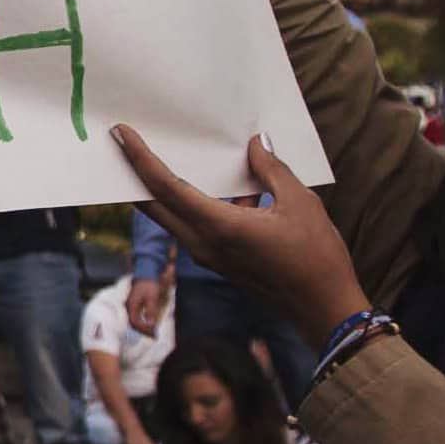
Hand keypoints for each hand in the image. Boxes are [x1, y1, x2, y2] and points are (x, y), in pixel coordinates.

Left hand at [116, 126, 368, 346]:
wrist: (323, 309)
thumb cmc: (316, 257)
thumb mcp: (300, 203)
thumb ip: (271, 170)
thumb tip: (256, 143)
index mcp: (218, 227)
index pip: (165, 187)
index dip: (140, 159)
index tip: (121, 134)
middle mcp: (204, 244)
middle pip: (155, 205)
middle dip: (135, 174)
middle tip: (120, 144)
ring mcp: (209, 256)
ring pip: (173, 217)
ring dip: (164, 189)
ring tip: (166, 156)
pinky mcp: (219, 262)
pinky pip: (196, 226)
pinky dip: (196, 203)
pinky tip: (227, 186)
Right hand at [125, 277, 163, 336]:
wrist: (146, 271)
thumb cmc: (149, 284)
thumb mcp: (152, 297)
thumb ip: (151, 311)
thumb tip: (151, 324)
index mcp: (131, 305)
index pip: (135, 322)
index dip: (143, 329)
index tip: (152, 332)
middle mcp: (128, 305)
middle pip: (132, 322)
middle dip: (142, 330)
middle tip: (153, 335)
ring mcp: (129, 304)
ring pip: (133, 319)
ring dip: (141, 326)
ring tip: (151, 330)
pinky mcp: (132, 302)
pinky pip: (134, 315)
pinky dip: (140, 320)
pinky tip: (146, 322)